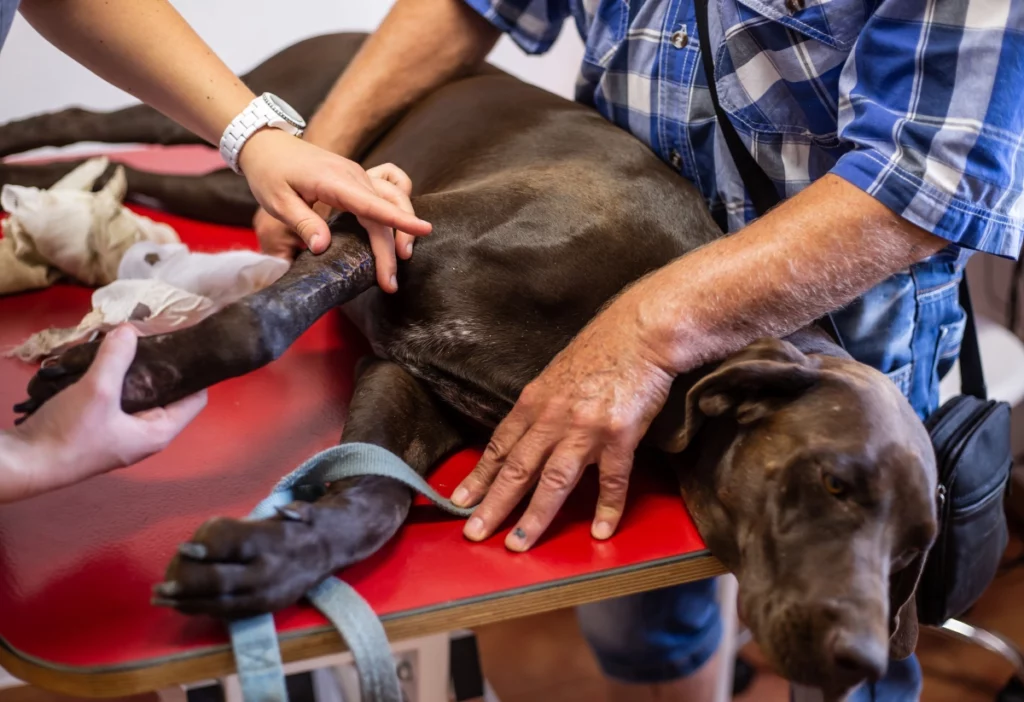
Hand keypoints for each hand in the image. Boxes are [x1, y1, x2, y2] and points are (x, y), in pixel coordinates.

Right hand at [4, 326, 206, 501]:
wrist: (26, 462)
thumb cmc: (70, 434)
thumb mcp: (98, 390)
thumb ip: (116, 357)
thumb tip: (131, 329)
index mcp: (159, 432)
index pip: (196, 399)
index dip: (194, 372)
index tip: (186, 345)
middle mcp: (146, 434)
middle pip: (167, 394)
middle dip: (161, 367)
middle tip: (155, 337)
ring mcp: (122, 432)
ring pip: (140, 394)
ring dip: (134, 371)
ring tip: (129, 343)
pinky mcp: (100, 427)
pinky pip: (117, 398)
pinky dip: (114, 380)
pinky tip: (104, 360)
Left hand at [242, 130, 428, 291]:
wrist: (268, 144)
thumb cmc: (270, 172)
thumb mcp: (278, 201)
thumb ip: (303, 223)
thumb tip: (323, 248)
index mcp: (334, 182)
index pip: (373, 204)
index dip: (399, 220)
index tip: (424, 230)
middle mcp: (354, 176)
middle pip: (385, 212)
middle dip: (393, 247)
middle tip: (389, 283)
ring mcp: (359, 175)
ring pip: (393, 199)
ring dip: (401, 227)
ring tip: (400, 257)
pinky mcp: (359, 178)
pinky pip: (388, 190)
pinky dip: (397, 207)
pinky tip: (397, 223)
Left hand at [451, 289, 675, 550]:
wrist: (641, 333)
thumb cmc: (600, 350)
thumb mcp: (556, 376)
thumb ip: (540, 408)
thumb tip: (524, 438)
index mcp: (534, 402)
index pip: (500, 446)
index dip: (480, 476)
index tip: (461, 500)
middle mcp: (554, 418)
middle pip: (517, 469)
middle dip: (493, 505)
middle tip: (474, 532)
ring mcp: (587, 429)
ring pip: (554, 481)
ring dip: (534, 516)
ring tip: (518, 543)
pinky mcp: (621, 435)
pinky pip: (612, 480)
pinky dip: (606, 508)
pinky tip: (600, 531)